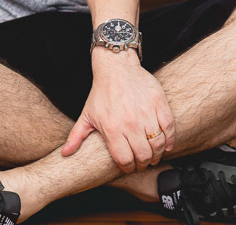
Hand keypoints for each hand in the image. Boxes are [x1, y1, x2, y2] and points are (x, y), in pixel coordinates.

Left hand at [61, 50, 174, 172]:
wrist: (116, 68)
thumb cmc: (101, 92)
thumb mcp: (86, 114)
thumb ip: (76, 136)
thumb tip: (65, 153)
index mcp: (112, 129)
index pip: (125, 160)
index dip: (129, 167)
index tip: (130, 167)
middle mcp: (130, 124)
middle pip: (143, 155)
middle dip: (143, 164)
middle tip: (143, 163)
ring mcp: (146, 114)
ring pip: (158, 144)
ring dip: (157, 154)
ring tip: (153, 156)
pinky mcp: (159, 105)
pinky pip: (170, 129)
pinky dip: (170, 140)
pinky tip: (166, 145)